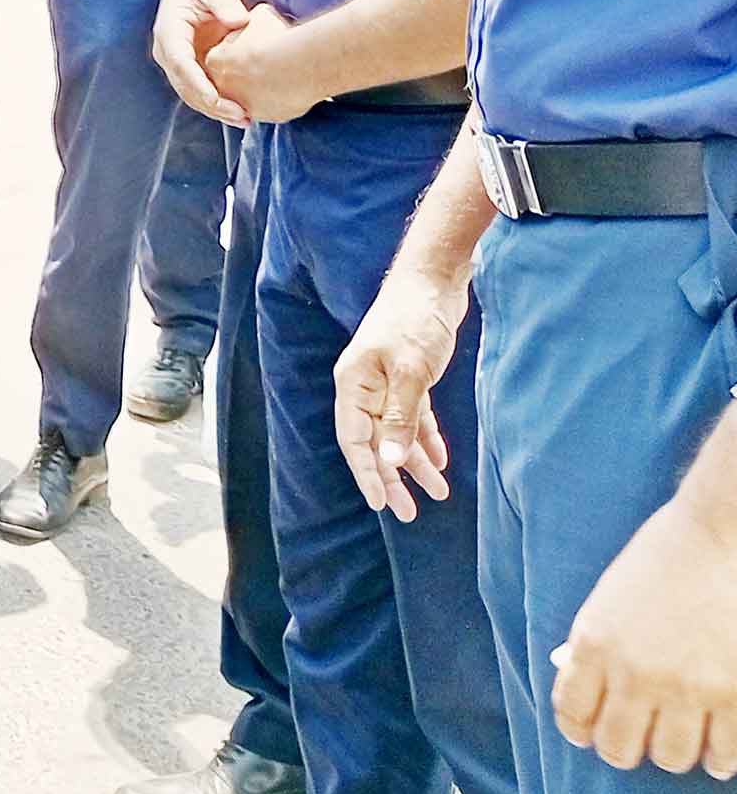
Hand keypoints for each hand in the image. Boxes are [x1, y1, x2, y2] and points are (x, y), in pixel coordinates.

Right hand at [151, 0, 252, 123]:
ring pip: (191, 93)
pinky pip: (200, 91)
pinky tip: (240, 112)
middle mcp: (167, 50)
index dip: (197, 83)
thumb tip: (239, 21)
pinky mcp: (189, 67)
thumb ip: (225, 2)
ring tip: (244, 119)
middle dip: (211, 104)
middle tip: (241, 116)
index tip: (217, 99)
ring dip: (215, 110)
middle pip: (184, 85)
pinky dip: (218, 104)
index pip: (179, 62)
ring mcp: (176, 61)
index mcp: (169, 30)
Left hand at [202, 3, 324, 124]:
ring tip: (283, 73)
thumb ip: (250, 20)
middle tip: (267, 61)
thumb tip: (255, 19)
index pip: (223, 57)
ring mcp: (243, 104)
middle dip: (247, 71)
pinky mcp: (265, 117)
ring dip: (263, 87)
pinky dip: (279, 98)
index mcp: (215, 61)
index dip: (241, 49)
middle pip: (234, 78)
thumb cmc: (277, 36)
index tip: (256, 44)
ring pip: (252, 95)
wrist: (298, 64)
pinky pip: (271, 107)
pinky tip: (292, 85)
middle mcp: (222, 87)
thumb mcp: (260, 16)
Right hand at [333, 262, 466, 520]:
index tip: (382, 504)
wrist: (433, 281)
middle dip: (391, 477)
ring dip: (414, 462)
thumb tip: (389, 460)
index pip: (355, 440)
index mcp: (354, 385)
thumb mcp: (410, 371)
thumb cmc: (415, 320)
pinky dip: (425, 438)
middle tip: (407, 513)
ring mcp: (386, 382)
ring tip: (437, 493)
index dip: (367, 474)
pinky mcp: (409, 376)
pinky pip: (413, 417)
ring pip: (396, 432)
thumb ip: (400, 417)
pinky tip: (440, 459)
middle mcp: (365, 387)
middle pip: (374, 442)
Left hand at [553, 496, 736, 775]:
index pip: (572, 715)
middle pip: (619, 748)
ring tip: (679, 738)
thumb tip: (575, 677)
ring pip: (671, 758)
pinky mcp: (734, 697)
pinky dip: (718, 758)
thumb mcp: (607, 599)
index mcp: (594, 646)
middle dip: (623, 749)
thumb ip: (593, 644)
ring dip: (672, 752)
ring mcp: (687, 689)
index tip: (590, 732)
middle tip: (635, 740)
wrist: (718, 537)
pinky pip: (723, 755)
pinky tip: (716, 748)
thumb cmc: (661, 560)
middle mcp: (635, 674)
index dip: (580, 730)